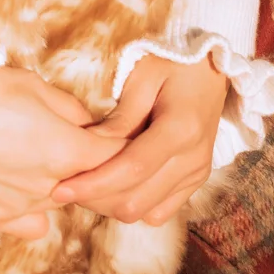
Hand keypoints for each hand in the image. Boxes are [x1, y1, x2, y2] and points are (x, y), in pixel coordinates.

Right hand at [0, 66, 126, 238]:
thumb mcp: (32, 83)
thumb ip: (70, 108)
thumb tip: (89, 124)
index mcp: (67, 151)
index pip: (117, 155)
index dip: (121, 140)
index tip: (117, 130)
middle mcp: (51, 188)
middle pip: (92, 183)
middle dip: (92, 164)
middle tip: (76, 139)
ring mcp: (23, 208)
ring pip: (61, 201)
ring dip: (61, 182)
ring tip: (35, 151)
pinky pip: (33, 224)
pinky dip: (35, 208)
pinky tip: (20, 182)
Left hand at [52, 54, 227, 225]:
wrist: (213, 68)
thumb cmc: (173, 62)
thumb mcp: (143, 75)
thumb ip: (120, 117)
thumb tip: (88, 147)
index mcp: (180, 129)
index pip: (131, 169)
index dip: (93, 183)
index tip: (60, 188)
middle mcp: (193, 159)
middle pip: (137, 199)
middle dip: (97, 199)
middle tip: (65, 186)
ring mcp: (197, 174)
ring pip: (147, 211)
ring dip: (113, 205)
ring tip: (85, 185)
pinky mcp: (196, 181)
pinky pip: (161, 210)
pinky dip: (135, 204)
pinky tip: (113, 185)